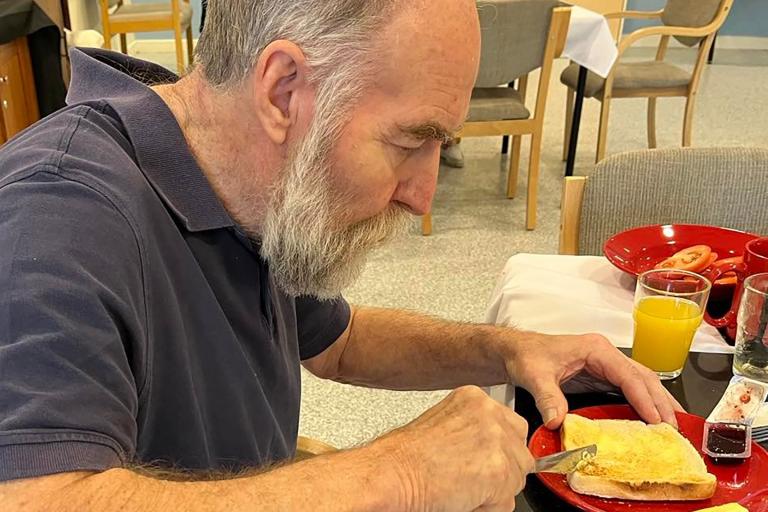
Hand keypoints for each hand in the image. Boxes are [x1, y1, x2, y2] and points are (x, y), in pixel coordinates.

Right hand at [376, 385, 533, 511]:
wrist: (392, 473)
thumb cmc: (406, 456)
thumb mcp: (446, 426)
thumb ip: (475, 432)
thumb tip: (497, 453)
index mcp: (475, 398)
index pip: (510, 427)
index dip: (499, 453)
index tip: (482, 464)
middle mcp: (489, 413)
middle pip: (519, 452)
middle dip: (503, 471)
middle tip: (471, 480)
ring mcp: (496, 439)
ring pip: (516, 479)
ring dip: (494, 492)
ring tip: (460, 488)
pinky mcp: (499, 470)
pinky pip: (506, 501)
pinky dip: (486, 507)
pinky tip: (462, 498)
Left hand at [506, 333, 683, 429]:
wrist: (514, 352)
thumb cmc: (526, 355)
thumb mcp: (534, 375)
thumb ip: (547, 397)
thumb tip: (557, 420)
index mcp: (595, 349)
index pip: (628, 375)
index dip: (644, 398)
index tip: (657, 420)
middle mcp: (605, 356)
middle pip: (643, 378)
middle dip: (662, 402)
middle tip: (676, 428)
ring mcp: (605, 366)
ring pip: (641, 383)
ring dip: (658, 403)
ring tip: (676, 426)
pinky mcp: (601, 377)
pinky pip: (629, 391)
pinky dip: (644, 405)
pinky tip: (653, 421)